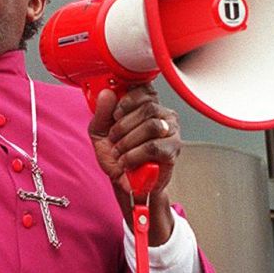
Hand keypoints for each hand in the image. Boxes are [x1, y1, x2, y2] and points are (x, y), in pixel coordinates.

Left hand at [88, 84, 180, 239]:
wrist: (125, 183)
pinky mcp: (173, 150)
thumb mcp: (100, 132)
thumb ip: (101, 112)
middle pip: (148, 107)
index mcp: (147, 105)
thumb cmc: (117, 155)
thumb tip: (107, 93)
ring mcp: (171, 131)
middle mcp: (163, 115)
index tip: (115, 114)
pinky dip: (135, 155)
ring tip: (120, 153)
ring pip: (152, 125)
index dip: (128, 100)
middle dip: (124, 125)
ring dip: (128, 141)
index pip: (145, 89)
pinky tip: (127, 162)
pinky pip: (154, 147)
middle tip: (114, 139)